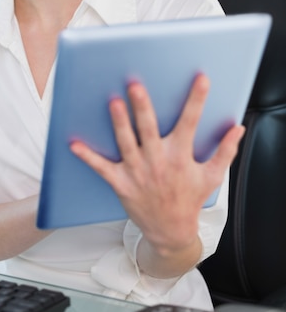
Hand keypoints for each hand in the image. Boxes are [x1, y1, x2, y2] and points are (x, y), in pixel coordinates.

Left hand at [70, 74, 244, 258]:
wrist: (171, 232)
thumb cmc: (190, 199)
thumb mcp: (211, 176)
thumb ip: (224, 151)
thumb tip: (237, 128)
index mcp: (181, 156)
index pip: (191, 122)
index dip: (197, 100)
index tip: (200, 79)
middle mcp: (158, 161)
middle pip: (149, 129)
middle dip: (142, 106)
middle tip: (135, 85)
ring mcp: (138, 172)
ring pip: (126, 142)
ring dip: (119, 122)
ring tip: (113, 102)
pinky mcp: (121, 183)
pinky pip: (102, 168)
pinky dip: (88, 156)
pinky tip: (73, 144)